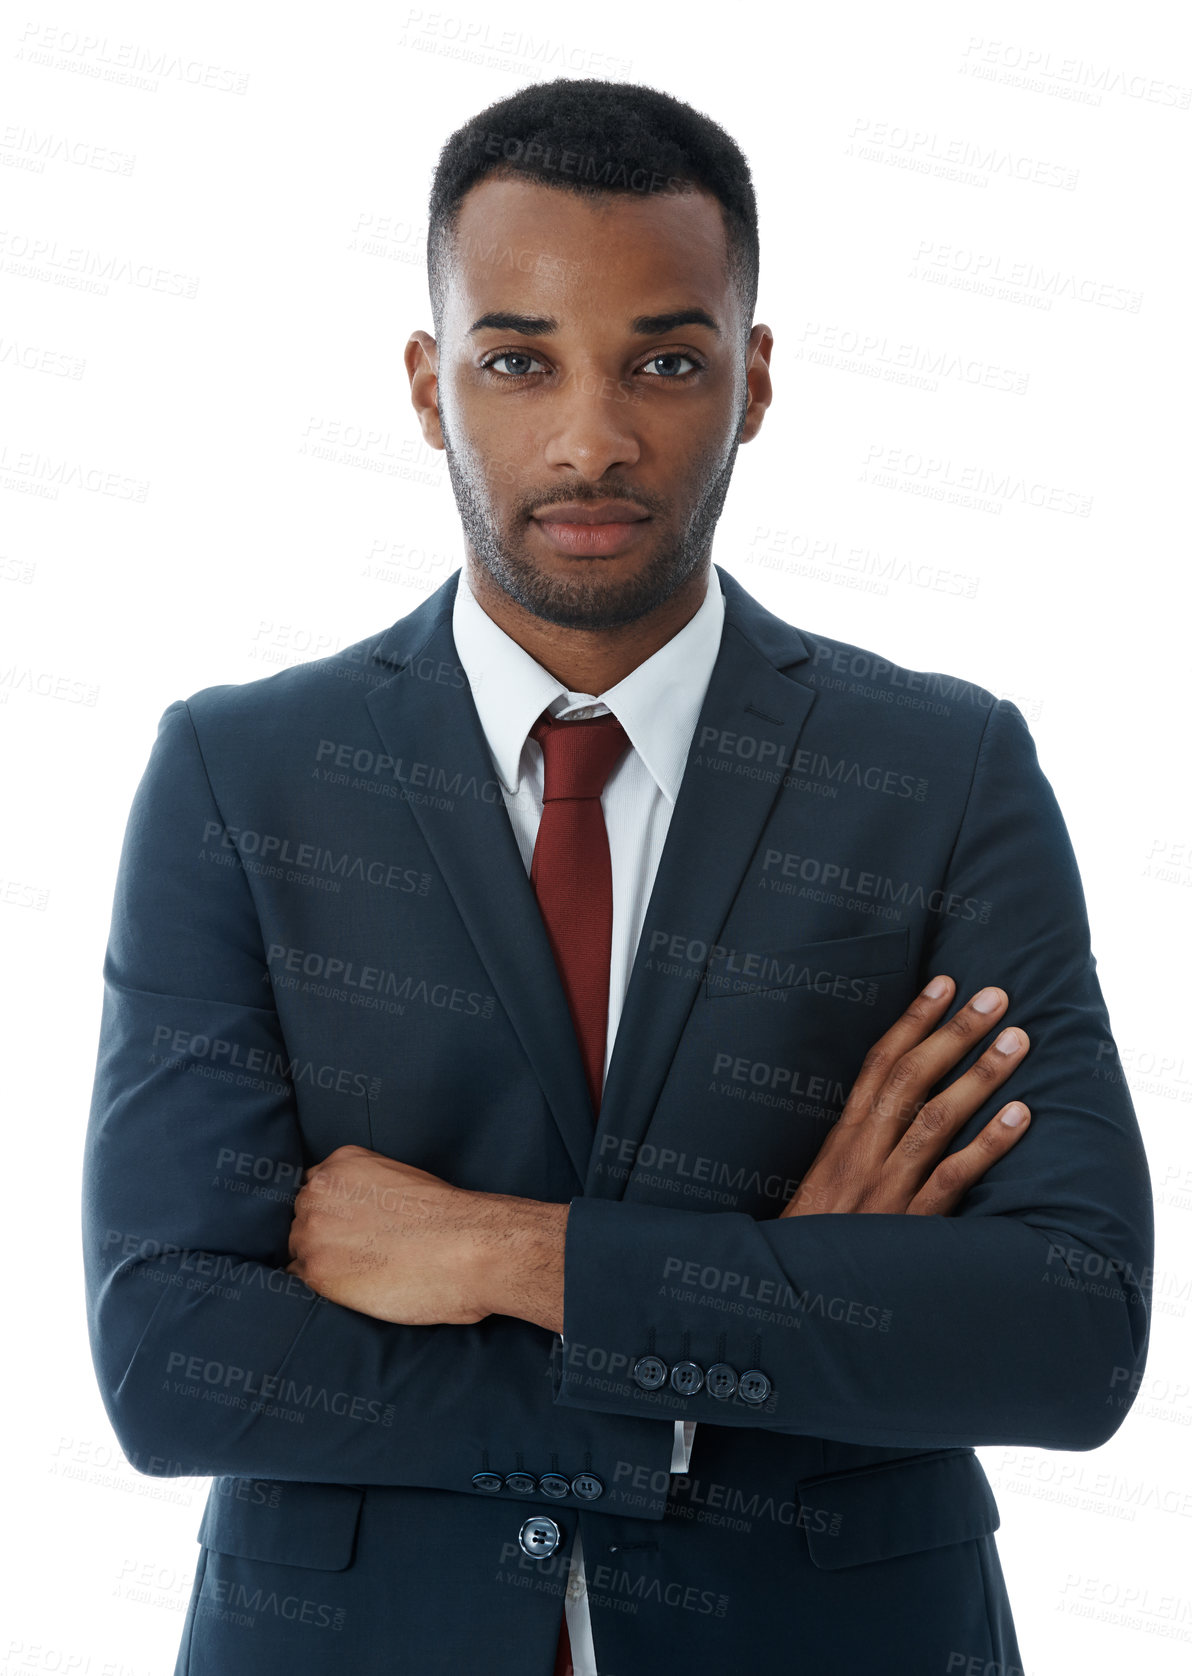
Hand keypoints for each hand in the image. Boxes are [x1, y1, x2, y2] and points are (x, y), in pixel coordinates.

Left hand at [284, 1144, 490, 1324]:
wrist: (465, 1248)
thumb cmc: (448, 1218)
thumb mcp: (402, 1178)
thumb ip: (367, 1189)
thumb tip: (356, 1216)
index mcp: (342, 1162)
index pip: (317, 1187)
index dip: (333, 1211)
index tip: (349, 1226)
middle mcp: (319, 1190)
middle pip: (303, 1216)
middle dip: (324, 1234)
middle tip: (357, 1253)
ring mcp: (313, 1230)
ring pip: (299, 1248)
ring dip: (320, 1260)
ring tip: (357, 1272)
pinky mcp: (316, 1271)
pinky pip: (298, 1279)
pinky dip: (318, 1287)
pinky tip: (347, 1288)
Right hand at [779, 976, 1030, 1217]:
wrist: (789, 1303)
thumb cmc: (813, 1242)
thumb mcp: (823, 1185)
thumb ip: (857, 1149)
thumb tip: (892, 1111)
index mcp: (840, 1140)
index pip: (878, 1065)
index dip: (912, 1021)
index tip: (943, 985)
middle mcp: (862, 1154)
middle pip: (911, 1079)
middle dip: (954, 1032)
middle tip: (995, 996)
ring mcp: (886, 1189)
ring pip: (935, 1119)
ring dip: (978, 1075)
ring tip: (1016, 1040)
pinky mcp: (909, 1227)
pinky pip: (952, 1178)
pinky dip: (988, 1146)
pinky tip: (1020, 1117)